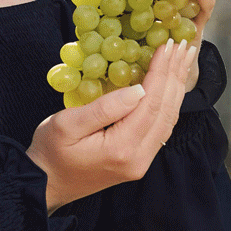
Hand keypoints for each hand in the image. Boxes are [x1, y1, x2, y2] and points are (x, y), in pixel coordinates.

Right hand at [26, 39, 199, 213]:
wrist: (46, 185)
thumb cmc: (50, 151)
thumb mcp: (67, 124)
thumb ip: (104, 108)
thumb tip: (138, 89)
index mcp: (122, 147)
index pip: (150, 103)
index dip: (161, 72)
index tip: (168, 46)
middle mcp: (139, 158)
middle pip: (166, 111)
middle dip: (175, 75)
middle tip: (184, 46)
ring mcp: (142, 162)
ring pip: (168, 120)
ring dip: (176, 88)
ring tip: (184, 60)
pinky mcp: (139, 160)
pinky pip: (161, 128)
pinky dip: (169, 103)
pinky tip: (171, 87)